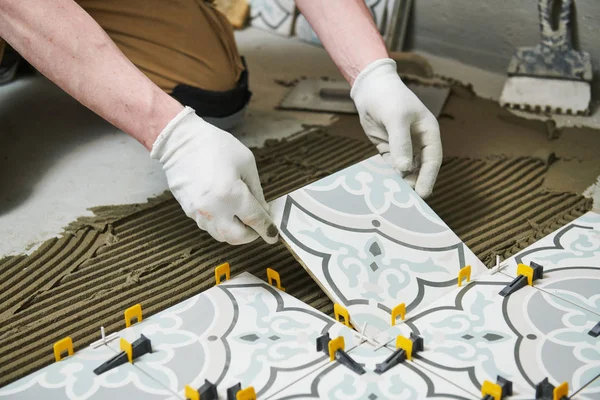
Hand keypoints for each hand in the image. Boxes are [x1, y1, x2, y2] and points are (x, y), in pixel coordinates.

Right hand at [151, 107, 277, 244]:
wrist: (179, 142)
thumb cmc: (215, 146)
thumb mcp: (246, 162)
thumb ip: (256, 190)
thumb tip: (263, 210)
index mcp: (231, 194)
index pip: (255, 220)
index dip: (267, 229)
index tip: (273, 235)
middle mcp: (214, 209)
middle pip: (237, 237)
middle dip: (251, 235)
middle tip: (258, 225)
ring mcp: (199, 213)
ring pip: (222, 236)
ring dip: (235, 232)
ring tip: (242, 218)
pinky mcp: (189, 212)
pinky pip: (209, 227)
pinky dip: (222, 225)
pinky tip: (226, 212)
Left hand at [351, 58, 441, 197]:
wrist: (369, 88)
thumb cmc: (388, 98)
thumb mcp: (396, 119)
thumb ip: (401, 143)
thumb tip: (404, 169)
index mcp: (429, 132)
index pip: (433, 159)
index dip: (428, 177)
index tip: (422, 194)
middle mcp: (419, 142)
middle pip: (421, 168)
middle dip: (416, 183)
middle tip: (408, 202)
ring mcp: (403, 146)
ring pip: (406, 170)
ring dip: (402, 182)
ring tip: (396, 199)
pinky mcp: (388, 149)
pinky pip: (391, 166)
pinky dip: (389, 176)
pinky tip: (384, 188)